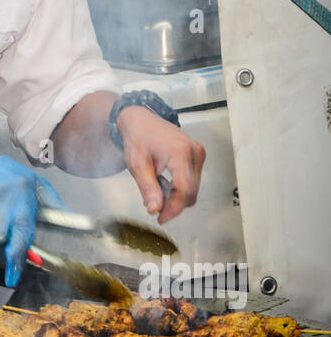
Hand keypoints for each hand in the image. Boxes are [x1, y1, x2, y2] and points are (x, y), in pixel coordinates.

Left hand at [117, 106, 205, 224]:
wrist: (140, 119)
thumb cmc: (137, 138)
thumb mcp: (137, 165)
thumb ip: (148, 188)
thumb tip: (155, 209)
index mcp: (181, 153)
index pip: (184, 190)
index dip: (173, 208)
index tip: (160, 218)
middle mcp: (195, 152)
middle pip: (191, 191)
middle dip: (173, 204)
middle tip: (154, 206)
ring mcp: (198, 153)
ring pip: (193, 188)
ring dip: (176, 196)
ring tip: (156, 188)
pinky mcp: (197, 155)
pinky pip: (192, 180)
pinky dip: (179, 187)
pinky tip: (163, 181)